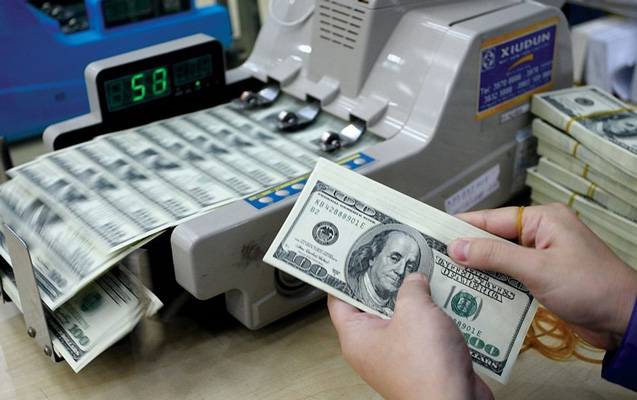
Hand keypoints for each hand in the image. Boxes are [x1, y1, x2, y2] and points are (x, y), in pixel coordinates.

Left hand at [328, 273, 493, 399]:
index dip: (343, 275)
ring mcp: (397, 354)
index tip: (349, 255)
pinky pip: (422, 330)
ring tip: (424, 272)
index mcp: (356, 337)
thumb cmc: (426, 371)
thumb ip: (411, 287)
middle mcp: (373, 348)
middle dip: (387, 280)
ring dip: (414, 297)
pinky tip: (444, 298)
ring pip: (401, 316)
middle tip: (394, 257)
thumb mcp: (414, 310)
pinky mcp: (422, 360)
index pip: (338, 299)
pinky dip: (432, 315)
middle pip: (372, 304)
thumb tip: (414, 280)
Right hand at [448, 203, 636, 349]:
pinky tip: (476, 291)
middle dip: (468, 250)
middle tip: (437, 258)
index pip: (493, 219)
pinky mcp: (544, 277)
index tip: (434, 232)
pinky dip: (495, 283)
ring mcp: (543, 256)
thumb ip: (495, 256)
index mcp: (543, 219)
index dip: (462, 227)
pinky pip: (511, 275)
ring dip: (480, 269)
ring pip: (500, 258)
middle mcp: (542, 233)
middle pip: (494, 238)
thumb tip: (458, 247)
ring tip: (450, 275)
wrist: (624, 319)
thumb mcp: (537, 269)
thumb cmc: (591, 287)